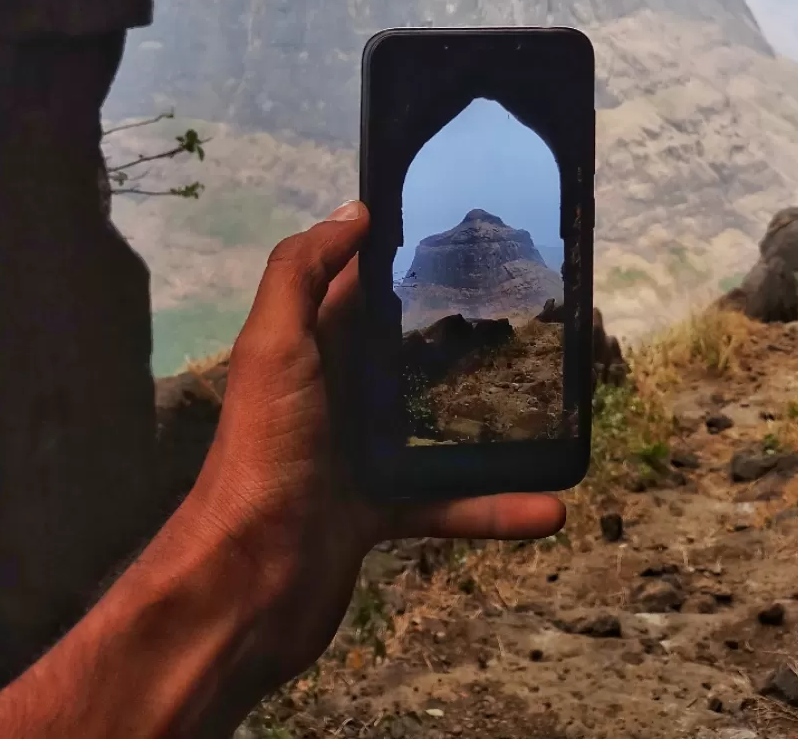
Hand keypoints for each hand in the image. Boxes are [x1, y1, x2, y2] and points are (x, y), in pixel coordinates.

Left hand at [170, 200, 565, 692]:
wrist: (246, 586)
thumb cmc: (265, 453)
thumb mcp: (274, 349)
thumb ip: (301, 274)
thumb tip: (354, 210)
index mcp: (308, 346)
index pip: (357, 283)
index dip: (401, 251)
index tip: (466, 226)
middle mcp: (335, 391)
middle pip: (405, 346)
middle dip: (459, 325)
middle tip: (529, 304)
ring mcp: (359, 453)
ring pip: (436, 421)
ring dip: (490, 413)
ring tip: (550, 395)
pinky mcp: (381, 511)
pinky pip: (449, 502)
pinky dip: (496, 505)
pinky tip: (550, 506)